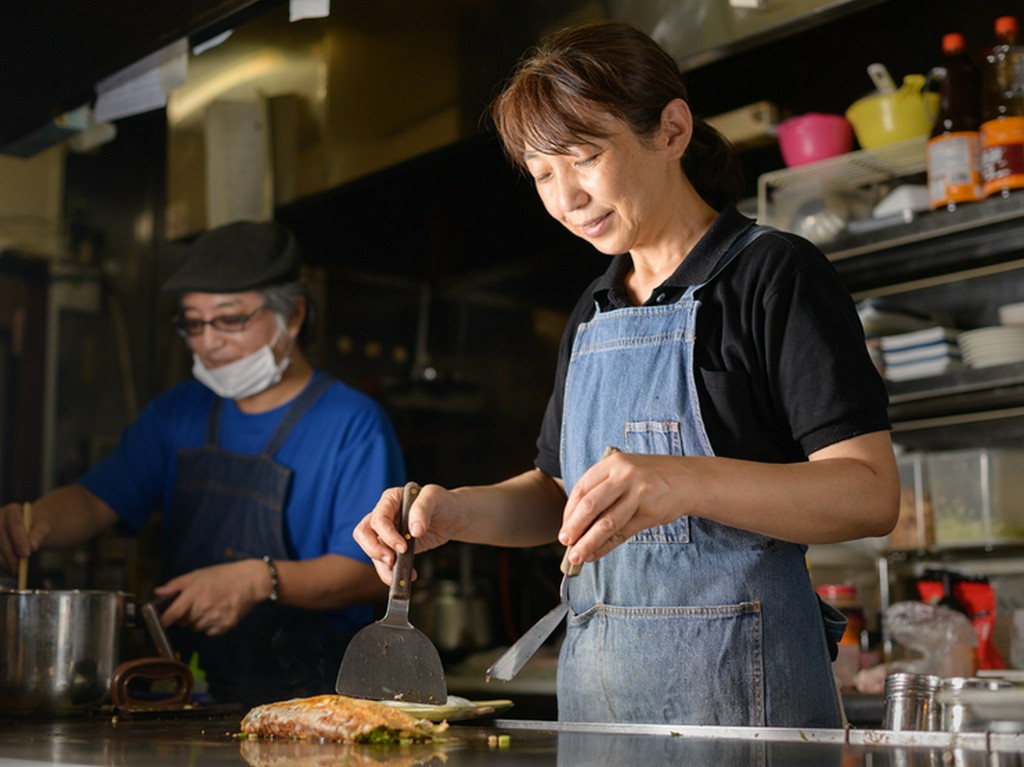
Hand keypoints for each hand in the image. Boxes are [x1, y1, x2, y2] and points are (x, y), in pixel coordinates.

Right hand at [0, 502, 46, 575]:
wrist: (28, 527)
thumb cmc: (36, 526)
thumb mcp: (43, 527)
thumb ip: (39, 534)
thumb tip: (33, 546)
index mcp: (12, 510)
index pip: (15, 524)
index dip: (19, 539)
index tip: (27, 554)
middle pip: (2, 537)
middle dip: (11, 554)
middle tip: (20, 568)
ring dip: (5, 561)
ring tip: (17, 571)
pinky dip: (2, 563)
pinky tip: (11, 569)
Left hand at [154, 559, 265, 635]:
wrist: (250, 581)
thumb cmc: (224, 576)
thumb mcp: (198, 575)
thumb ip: (176, 585)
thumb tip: (158, 592)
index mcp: (195, 593)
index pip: (171, 615)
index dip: (162, 621)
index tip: (158, 622)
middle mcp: (204, 607)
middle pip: (183, 623)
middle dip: (185, 616)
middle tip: (195, 604)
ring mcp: (216, 617)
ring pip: (196, 628)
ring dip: (198, 621)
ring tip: (209, 607)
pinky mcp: (226, 625)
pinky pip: (209, 632)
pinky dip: (210, 626)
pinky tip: (217, 613)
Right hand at [353, 484, 464, 583]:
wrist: (452, 518)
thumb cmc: (443, 502)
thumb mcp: (435, 497)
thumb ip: (422, 509)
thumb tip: (414, 530)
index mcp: (390, 499)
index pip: (378, 518)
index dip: (387, 535)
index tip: (402, 547)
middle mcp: (385, 516)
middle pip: (364, 534)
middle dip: (374, 550)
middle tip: (391, 561)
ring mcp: (388, 533)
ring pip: (373, 551)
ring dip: (383, 566)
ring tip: (401, 575)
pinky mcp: (394, 548)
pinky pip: (385, 562)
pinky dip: (393, 572)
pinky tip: (409, 574)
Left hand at [559, 452, 683, 564]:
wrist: (688, 480)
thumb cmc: (650, 478)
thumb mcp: (624, 473)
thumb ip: (602, 490)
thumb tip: (576, 521)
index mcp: (612, 464)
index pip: (581, 489)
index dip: (569, 511)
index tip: (564, 527)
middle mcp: (623, 476)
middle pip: (590, 505)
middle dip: (574, 527)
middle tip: (564, 542)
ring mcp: (638, 493)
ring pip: (606, 523)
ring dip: (588, 543)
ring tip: (576, 556)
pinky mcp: (650, 512)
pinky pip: (622, 533)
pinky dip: (606, 546)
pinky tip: (596, 554)